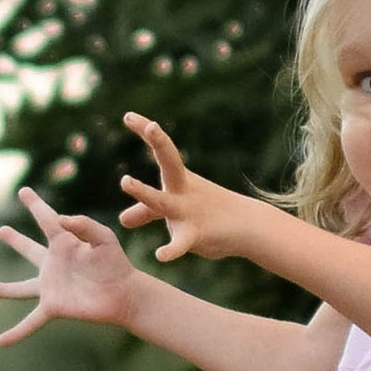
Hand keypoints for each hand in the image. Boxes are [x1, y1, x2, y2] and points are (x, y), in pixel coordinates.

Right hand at [0, 186, 143, 344]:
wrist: (124, 293)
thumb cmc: (116, 263)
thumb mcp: (103, 237)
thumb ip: (84, 224)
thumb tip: (60, 219)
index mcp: (64, 243)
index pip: (46, 219)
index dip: (35, 205)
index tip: (24, 192)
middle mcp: (53, 264)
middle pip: (29, 249)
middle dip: (15, 240)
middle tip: (2, 231)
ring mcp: (51, 286)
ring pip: (22, 288)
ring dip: (4, 290)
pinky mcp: (54, 306)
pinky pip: (30, 321)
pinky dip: (16, 333)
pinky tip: (0, 342)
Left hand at [118, 112, 248, 264]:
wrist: (248, 229)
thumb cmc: (209, 216)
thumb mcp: (174, 211)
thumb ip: (146, 213)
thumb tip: (122, 220)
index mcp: (178, 179)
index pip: (162, 151)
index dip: (146, 132)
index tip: (128, 115)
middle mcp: (182, 190)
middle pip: (169, 162)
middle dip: (159, 143)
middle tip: (150, 125)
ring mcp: (188, 212)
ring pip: (162, 201)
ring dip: (144, 192)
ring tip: (125, 181)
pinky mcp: (195, 235)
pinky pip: (181, 243)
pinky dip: (171, 250)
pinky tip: (160, 255)